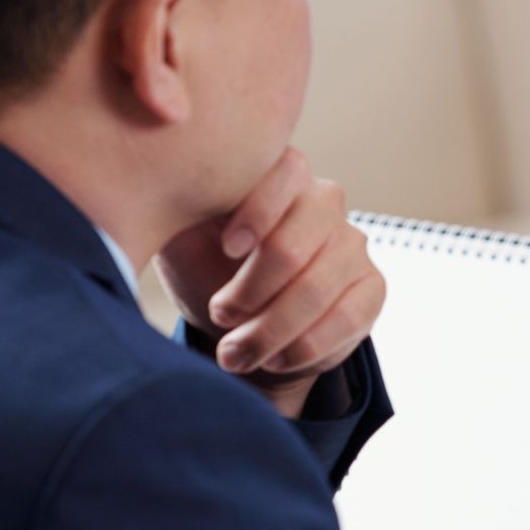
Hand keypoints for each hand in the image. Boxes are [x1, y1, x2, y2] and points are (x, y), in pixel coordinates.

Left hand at [157, 149, 385, 420]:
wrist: (242, 326)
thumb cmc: (205, 271)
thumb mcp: (182, 240)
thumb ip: (176, 210)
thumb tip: (157, 189)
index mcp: (278, 178)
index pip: (287, 171)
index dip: (258, 211)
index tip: (227, 249)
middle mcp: (323, 203)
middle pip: (298, 242)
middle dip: (253, 289)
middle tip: (219, 314)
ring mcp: (352, 244)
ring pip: (319, 287)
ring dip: (271, 330)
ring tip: (234, 353)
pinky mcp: (372, 286)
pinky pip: (347, 318)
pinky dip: (304, 346)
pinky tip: (274, 358)